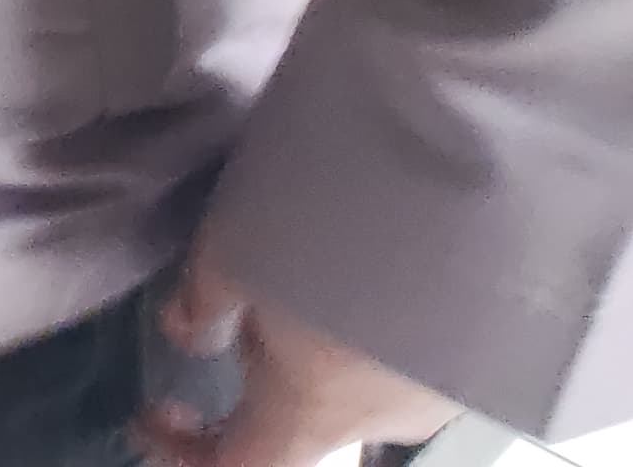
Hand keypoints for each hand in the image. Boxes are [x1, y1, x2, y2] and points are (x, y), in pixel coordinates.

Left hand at [135, 239, 456, 466]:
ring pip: (353, 384)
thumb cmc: (334, 231)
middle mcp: (380, 422)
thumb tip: (184, 331)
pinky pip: (402, 358)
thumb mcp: (230, 253)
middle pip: (300, 417)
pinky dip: (368, 327)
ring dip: (317, 340)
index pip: (243, 465)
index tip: (157, 412)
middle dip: (258, 363)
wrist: (474, 193)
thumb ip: (201, 303)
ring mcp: (438, 396)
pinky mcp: (474, 359)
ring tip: (307, 260)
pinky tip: (363, 262)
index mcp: (312, 412)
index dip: (187, 452)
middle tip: (244, 289)